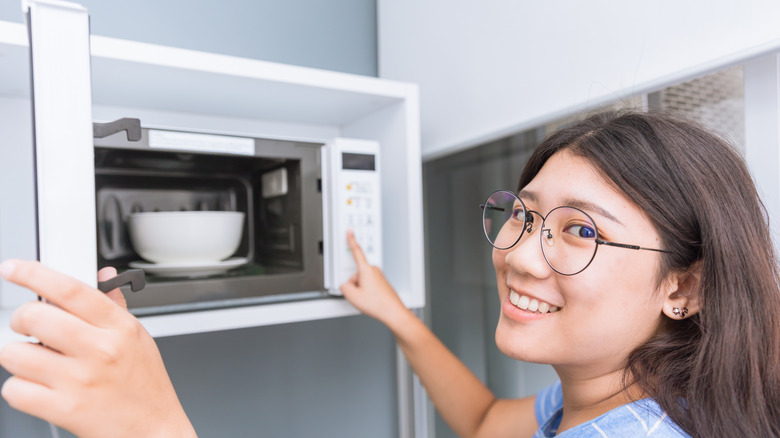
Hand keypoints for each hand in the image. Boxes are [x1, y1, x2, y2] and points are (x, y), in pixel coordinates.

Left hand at [0, 260, 195, 437]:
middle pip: (35, 317)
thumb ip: (115, 307)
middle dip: (21, 320)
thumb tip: (104, 276)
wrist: (154, 430)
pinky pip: (15, 390)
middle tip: (28, 327)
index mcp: (119, 327)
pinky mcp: (64, 409)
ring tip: (37, 363)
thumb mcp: (138, 339)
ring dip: (17, 357)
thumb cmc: (146, 386)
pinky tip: (39, 388)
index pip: (70, 288)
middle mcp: (100, 350)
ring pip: (15, 354)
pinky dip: (19, 389)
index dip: (34, 273)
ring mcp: (80, 380)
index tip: (14, 269)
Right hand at [339, 231, 406, 324]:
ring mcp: (379, 277)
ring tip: (367, 300)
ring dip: (361, 289)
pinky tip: (371, 300)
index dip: (351, 240)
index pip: (356, 251)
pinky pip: (369, 286)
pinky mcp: (382, 283)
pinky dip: (367, 292)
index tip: (350, 232)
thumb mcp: (352, 296)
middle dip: (354, 284)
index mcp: (366, 270)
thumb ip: (344, 287)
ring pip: (362, 281)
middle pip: (356, 274)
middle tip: (360, 295)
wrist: (393, 312)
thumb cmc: (378, 304)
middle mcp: (374, 271)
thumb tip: (345, 285)